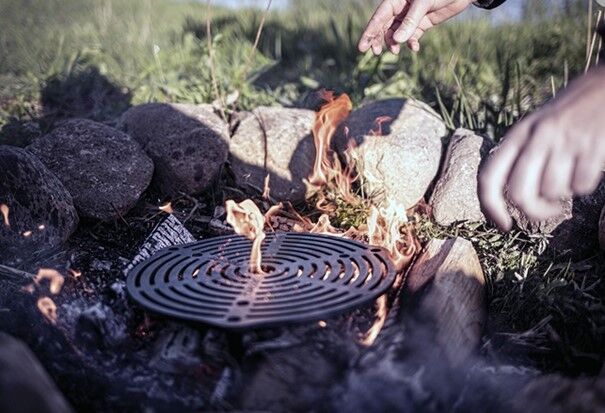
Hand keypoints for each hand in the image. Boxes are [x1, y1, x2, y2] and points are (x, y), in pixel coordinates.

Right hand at [358, 0, 472, 54]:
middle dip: (378, 40)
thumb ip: (410, 22)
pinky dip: (411, 43)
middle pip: (384, 26)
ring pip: (396, 33)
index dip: (369, 32)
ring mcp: (411, 17)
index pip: (379, 17)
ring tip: (395, 52)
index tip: (362, 47)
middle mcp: (401, 8)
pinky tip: (414, 48)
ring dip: (394, 43)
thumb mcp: (424, 4)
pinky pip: (411, 36)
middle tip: (375, 52)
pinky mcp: (422, 24)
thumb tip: (397, 41)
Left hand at [479, 66, 604, 230]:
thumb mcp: (535, 126)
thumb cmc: (567, 113)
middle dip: (535, 211)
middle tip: (548, 208)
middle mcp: (536, 138)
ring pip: (552, 192)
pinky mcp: (591, 146)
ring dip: (563, 193)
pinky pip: (581, 186)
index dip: (490, 208)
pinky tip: (588, 165)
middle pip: (520, 195)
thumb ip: (520, 155)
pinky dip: (584, 185)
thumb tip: (512, 199)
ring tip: (571, 173)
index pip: (489, 178)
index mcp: (517, 134)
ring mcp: (564, 141)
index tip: (502, 225)